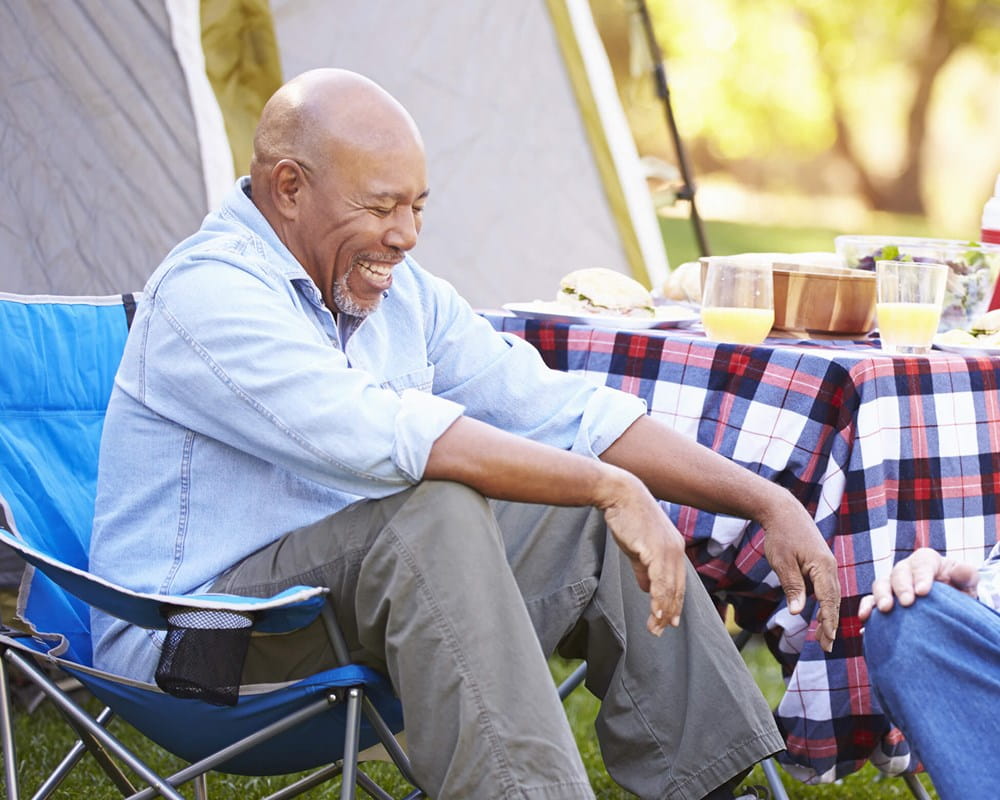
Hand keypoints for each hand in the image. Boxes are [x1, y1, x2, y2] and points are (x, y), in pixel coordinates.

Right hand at [597, 468, 686, 636]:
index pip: (678, 583)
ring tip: (655, 628)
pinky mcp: (655, 550)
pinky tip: (655, 612)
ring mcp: (668, 550)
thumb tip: (648, 589)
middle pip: (677, 589)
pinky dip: (659, 599)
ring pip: (669, 589)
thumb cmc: (627, 518)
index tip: (669, 621)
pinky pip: (660, 580)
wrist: (621, 495)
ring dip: (662, 611)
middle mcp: (676, 551)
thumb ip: (644, 568)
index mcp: (675, 549)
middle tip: (659, 631)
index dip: (674, 603)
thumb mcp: (638, 547)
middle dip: (669, 612)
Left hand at [761, 496, 839, 651]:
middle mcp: (830, 567)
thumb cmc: (781, 536)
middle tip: (826, 647)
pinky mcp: (822, 564)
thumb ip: (793, 587)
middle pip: (833, 601)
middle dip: (830, 624)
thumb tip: (798, 612)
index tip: (827, 640)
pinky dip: (826, 603)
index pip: (828, 600)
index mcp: (823, 567)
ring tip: (825, 636)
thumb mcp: (782, 562)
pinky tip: (822, 615)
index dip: (828, 621)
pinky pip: (827, 588)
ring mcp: (827, 565)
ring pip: (832, 595)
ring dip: (829, 615)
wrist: (784, 512)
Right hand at [858, 547, 979, 621]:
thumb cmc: (959, 589)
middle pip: (898, 573)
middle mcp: (905, 570)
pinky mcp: (883, 600)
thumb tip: (960, 572)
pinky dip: (866, 608)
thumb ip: (966, 575)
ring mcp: (892, 584)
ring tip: (885, 609)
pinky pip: (870, 601)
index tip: (923, 592)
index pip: (921, 564)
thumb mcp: (967, 581)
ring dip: (880, 596)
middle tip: (907, 602)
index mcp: (925, 561)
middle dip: (901, 587)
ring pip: (880, 585)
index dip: (921, 576)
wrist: (949, 605)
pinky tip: (865, 620)